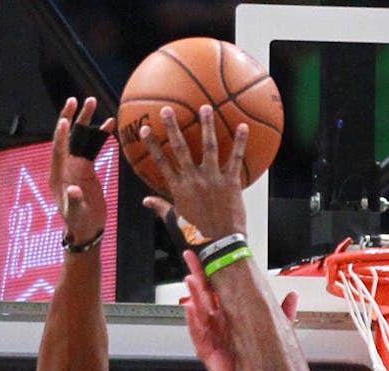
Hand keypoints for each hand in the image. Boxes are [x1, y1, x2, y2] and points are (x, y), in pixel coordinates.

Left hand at [50, 97, 114, 245]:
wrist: (86, 228)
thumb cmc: (78, 222)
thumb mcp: (76, 213)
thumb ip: (74, 201)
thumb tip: (74, 189)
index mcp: (58, 174)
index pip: (58, 150)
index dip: (61, 136)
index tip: (65, 120)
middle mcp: (65, 165)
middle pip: (67, 136)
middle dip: (71, 117)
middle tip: (76, 99)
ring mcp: (76, 165)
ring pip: (80, 138)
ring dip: (86, 121)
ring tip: (93, 102)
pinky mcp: (87, 168)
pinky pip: (92, 147)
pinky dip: (99, 135)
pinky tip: (108, 124)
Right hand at [140, 104, 247, 239]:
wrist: (220, 244)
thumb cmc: (197, 234)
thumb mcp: (175, 220)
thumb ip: (160, 207)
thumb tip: (145, 201)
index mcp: (178, 187)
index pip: (161, 161)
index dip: (153, 144)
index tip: (146, 128)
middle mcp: (193, 179)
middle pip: (180, 148)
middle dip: (173, 127)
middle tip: (167, 109)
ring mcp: (212, 179)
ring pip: (208, 147)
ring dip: (206, 126)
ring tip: (205, 108)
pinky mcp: (231, 182)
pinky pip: (235, 158)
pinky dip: (239, 142)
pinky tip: (242, 126)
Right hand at [182, 248, 298, 370]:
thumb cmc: (266, 367)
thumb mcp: (277, 336)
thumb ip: (283, 315)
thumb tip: (292, 295)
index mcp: (235, 320)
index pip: (223, 292)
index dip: (216, 273)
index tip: (212, 254)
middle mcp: (222, 328)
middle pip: (207, 298)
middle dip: (199, 277)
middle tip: (192, 257)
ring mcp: (214, 341)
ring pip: (201, 315)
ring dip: (194, 297)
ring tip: (191, 280)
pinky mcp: (211, 356)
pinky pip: (199, 338)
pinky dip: (194, 324)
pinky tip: (190, 311)